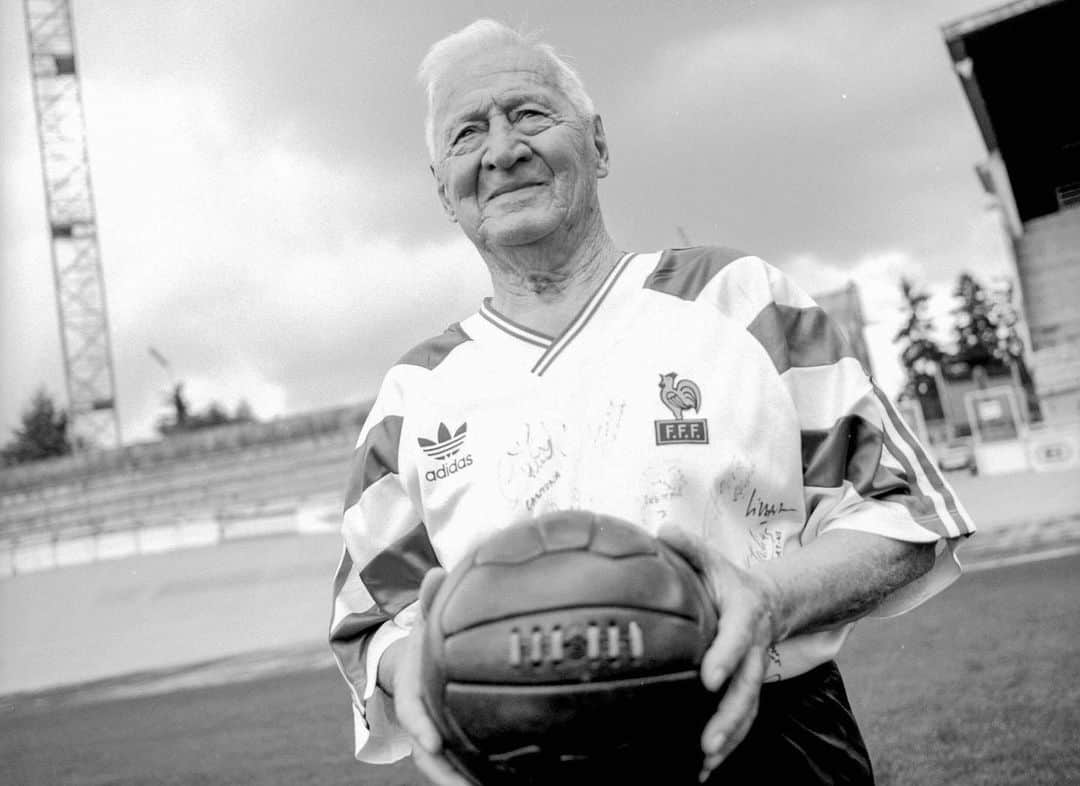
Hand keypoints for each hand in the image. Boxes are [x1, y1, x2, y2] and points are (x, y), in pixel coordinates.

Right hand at [387, 568, 471, 785]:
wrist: (417, 658)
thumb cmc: (427, 636)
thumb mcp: (425, 617)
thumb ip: (429, 599)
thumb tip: (435, 572)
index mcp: (409, 691)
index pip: (411, 714)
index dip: (420, 729)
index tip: (434, 744)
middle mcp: (419, 718)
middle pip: (426, 753)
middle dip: (443, 774)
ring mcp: (433, 733)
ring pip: (443, 765)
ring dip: (460, 780)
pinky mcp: (450, 740)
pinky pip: (462, 759)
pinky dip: (476, 772)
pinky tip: (506, 779)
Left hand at [657, 525, 783, 781]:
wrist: (768, 602)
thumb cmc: (729, 582)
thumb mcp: (714, 559)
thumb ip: (691, 546)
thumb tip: (663, 529)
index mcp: (746, 615)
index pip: (737, 637)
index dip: (724, 656)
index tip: (707, 677)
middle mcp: (753, 649)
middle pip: (746, 687)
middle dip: (728, 716)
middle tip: (707, 741)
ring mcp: (752, 673)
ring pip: (746, 711)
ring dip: (728, 738)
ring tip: (705, 763)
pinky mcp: (746, 690)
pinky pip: (741, 720)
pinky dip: (727, 746)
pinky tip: (704, 769)